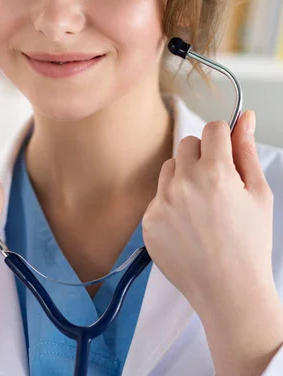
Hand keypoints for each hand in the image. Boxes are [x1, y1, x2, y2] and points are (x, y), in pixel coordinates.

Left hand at [142, 110, 276, 318]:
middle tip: (217, 184)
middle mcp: (183, 183)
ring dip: (183, 177)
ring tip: (202, 207)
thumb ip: (247, 150)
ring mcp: (162, 203)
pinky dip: (170, 202)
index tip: (226, 152)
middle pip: (187, 144)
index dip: (223, 139)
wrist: (229, 292)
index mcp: (215, 173)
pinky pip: (157, 196)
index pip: (212, 129)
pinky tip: (188, 225)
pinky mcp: (148, 221)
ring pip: (169, 168)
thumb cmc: (250, 244)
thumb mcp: (259, 193)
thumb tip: (246, 117)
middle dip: (202, 155)